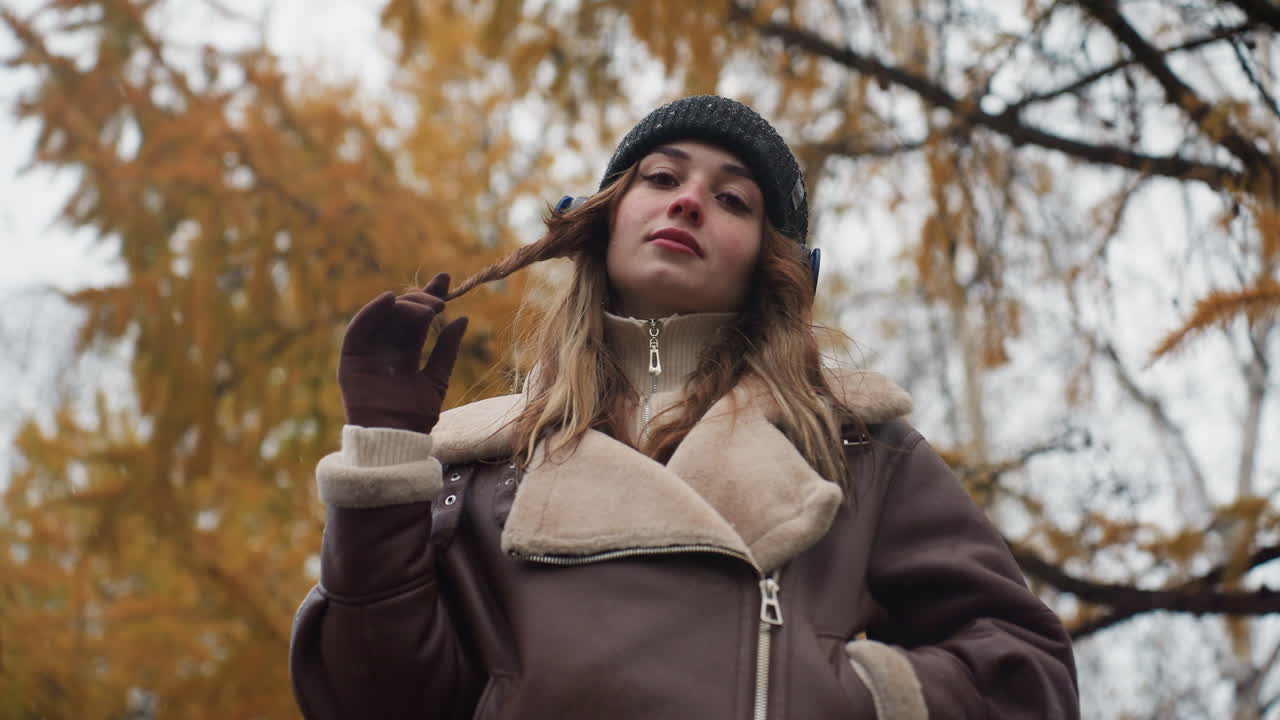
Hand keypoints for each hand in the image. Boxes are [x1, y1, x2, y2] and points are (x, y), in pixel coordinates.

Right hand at [337, 273, 468, 433]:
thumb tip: (463, 319)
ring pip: (383, 318)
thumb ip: (446, 350)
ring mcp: (368, 353)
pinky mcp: (351, 359)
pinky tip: (389, 299)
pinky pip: (358, 330)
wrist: (396, 440)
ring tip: (426, 307)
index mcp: (405, 355)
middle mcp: (385, 351)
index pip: (417, 320)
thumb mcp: (438, 379)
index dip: (429, 298)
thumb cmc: (416, 418)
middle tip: (439, 302)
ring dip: (403, 305)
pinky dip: (371, 312)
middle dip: (420, 299)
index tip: (446, 280)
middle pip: (400, 315)